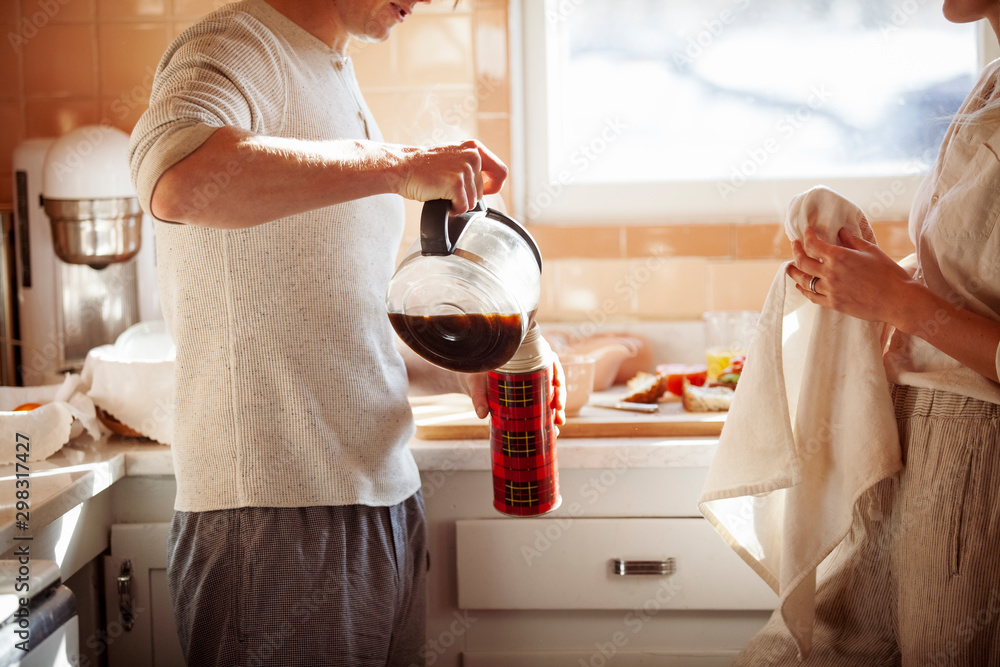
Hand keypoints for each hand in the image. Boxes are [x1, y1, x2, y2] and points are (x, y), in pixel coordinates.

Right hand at [396, 139, 508, 212]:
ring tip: (442, 190)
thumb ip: (473, 167)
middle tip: (447, 187)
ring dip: (458, 202)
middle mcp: (473, 156)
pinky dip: (452, 209)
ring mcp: (465, 169)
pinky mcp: (456, 183)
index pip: (501, 172)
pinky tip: (440, 197)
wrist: (403, 168)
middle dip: (467, 196)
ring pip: (473, 202)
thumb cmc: (426, 167)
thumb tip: (492, 185)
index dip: (494, 186)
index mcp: (475, 148)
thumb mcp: (456, 158)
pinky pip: (463, 207)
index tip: (486, 190)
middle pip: (483, 192)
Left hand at [459, 358, 565, 428]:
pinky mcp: (529, 398)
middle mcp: (531, 370)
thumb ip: (478, 397)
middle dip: (560, 394)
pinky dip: (550, 416)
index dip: (556, 371)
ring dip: (558, 408)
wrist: (473, 383)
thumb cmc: (476, 377)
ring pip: (551, 394)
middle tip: (558, 408)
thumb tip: (481, 414)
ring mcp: (532, 384)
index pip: (548, 359)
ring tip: (558, 422)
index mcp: (523, 358)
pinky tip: (554, 428)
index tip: (557, 383)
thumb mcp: (476, 385)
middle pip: (553, 378)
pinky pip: (543, 405)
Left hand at [786, 226, 910, 324]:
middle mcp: (830, 274)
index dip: (807, 236)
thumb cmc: (889, 273)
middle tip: (794, 245)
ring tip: (789, 267)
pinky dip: (804, 290)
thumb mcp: (871, 251)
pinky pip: (812, 296)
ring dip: (794, 272)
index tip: (805, 231)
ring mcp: (830, 290)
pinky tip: (800, 286)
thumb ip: (852, 240)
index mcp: (839, 257)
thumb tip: (840, 231)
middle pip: (803, 261)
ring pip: (804, 280)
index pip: (813, 244)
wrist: (897, 300)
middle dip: (796, 251)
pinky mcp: (833, 304)